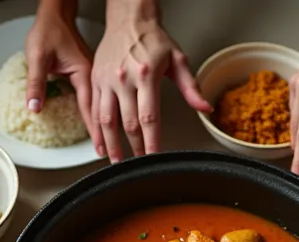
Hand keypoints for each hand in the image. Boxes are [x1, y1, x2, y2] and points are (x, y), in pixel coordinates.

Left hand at [25, 11, 98, 147]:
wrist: (54, 15)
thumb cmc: (48, 31)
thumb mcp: (37, 56)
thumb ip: (36, 83)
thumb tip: (35, 107)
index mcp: (83, 72)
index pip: (90, 108)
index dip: (95, 130)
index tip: (100, 148)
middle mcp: (91, 75)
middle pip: (100, 110)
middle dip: (105, 132)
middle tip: (108, 153)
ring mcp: (91, 75)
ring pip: (99, 105)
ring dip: (103, 123)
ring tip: (107, 142)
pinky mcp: (86, 75)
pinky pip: (93, 97)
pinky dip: (95, 111)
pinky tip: (98, 122)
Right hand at [90, 8, 208, 161]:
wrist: (128, 19)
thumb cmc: (153, 39)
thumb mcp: (178, 59)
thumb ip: (190, 88)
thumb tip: (204, 108)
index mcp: (146, 75)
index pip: (149, 117)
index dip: (151, 141)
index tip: (154, 156)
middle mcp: (123, 78)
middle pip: (128, 123)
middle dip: (134, 148)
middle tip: (140, 164)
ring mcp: (106, 80)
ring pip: (106, 120)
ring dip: (112, 144)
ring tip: (118, 161)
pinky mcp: (95, 80)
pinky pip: (93, 110)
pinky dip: (96, 131)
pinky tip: (101, 143)